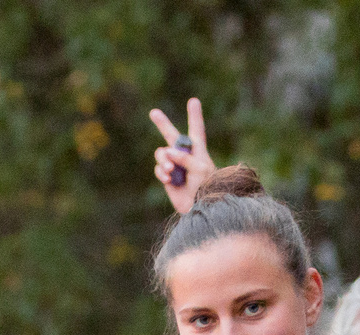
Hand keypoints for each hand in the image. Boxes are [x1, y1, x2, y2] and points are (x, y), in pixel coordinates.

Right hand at [148, 98, 212, 214]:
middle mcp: (185, 156)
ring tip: (169, 170)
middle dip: (162, 124)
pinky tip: (168, 179)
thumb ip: (185, 157)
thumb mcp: (200, 168)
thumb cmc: (206, 187)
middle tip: (153, 112)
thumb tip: (168, 152)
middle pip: (171, 136)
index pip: (196, 130)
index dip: (195, 115)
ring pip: (161, 155)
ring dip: (163, 160)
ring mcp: (175, 167)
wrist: (200, 208)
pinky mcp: (167, 179)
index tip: (193, 101)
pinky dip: (161, 172)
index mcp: (197, 151)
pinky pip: (159, 170)